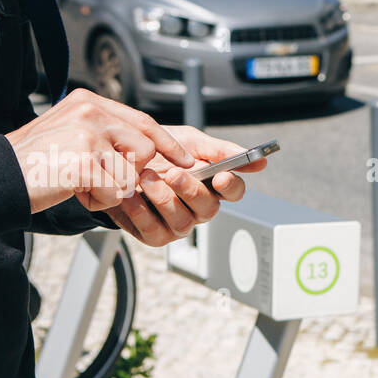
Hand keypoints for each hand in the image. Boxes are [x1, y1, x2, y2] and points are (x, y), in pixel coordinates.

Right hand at [5, 88, 194, 213]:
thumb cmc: (36, 161)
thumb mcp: (72, 133)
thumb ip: (106, 132)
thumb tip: (147, 147)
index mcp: (88, 101)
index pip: (143, 121)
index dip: (168, 144)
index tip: (186, 160)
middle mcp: (90, 112)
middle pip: (145, 150)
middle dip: (130, 173)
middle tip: (97, 177)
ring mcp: (87, 135)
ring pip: (131, 175)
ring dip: (110, 189)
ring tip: (80, 183)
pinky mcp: (83, 161)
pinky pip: (115, 191)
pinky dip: (98, 200)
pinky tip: (74, 190)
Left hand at [101, 125, 266, 246]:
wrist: (116, 160)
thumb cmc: (157, 151)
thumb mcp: (188, 141)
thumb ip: (220, 150)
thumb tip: (260, 162)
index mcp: (212, 186)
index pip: (234, 192)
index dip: (231, 187)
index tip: (221, 176)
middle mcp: (199, 208)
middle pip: (209, 209)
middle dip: (191, 191)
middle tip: (173, 173)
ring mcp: (178, 223)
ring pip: (183, 222)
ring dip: (164, 200)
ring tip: (146, 178)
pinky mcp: (155, 235)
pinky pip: (154, 231)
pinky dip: (141, 213)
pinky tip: (131, 195)